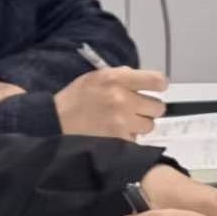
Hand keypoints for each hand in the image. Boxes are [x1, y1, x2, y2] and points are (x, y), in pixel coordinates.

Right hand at [54, 68, 169, 138]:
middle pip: (158, 107)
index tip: (157, 88)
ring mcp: (121, 121)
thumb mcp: (98, 76)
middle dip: (150, 108)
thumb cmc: (78, 96)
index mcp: (118, 79)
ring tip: (126, 121)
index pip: (157, 81)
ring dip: (141, 123)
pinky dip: (129, 136)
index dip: (160, 85)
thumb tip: (145, 81)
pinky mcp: (117, 139)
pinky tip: (118, 131)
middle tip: (138, 108)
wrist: (57, 119)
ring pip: (149, 125)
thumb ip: (123, 76)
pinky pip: (136, 138)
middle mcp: (123, 99)